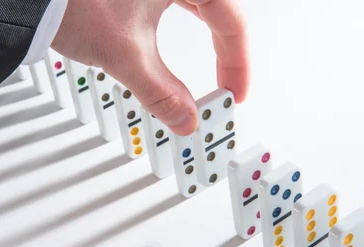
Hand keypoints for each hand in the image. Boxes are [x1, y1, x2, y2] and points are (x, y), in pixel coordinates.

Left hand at [51, 0, 249, 135]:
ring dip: (209, 38)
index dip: (238, 64)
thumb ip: (162, 92)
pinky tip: (180, 39)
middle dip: (226, 52)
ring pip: (201, 4)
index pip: (232, 21)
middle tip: (225, 89)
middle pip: (221, 12)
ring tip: (211, 69)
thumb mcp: (125, 53)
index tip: (232, 95)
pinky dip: (185, 23)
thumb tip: (185, 118)